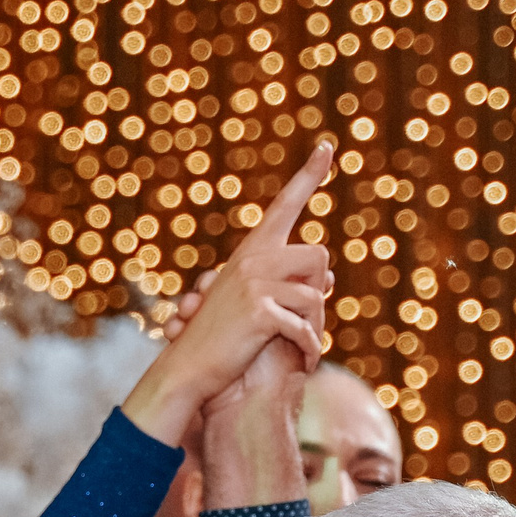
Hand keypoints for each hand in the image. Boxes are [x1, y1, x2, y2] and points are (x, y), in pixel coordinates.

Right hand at [121, 142, 333, 447]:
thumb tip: (329, 279)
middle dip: (320, 289)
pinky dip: (310, 349)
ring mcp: (255, 283)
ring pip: (316, 293)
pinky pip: (305, 326)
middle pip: (318, 255)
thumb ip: (287, 285)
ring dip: (318, 327)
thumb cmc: (219, 340)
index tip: (327, 147)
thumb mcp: (253, 304)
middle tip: (310, 321)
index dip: (309, 175)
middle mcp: (253, 259)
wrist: (187, 369)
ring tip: (307, 349)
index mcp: (251, 252)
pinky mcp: (260, 311)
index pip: (285, 206)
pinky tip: (305, 362)